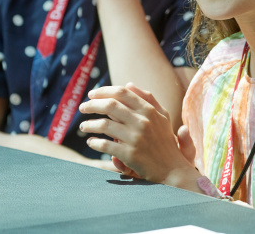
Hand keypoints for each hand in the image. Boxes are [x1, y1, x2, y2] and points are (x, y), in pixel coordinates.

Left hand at [78, 84, 199, 187]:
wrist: (172, 169)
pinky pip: (106, 145)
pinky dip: (95, 143)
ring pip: (104, 125)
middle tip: (82, 107)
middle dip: (92, 105)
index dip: (104, 91)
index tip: (91, 94)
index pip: (122, 93)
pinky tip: (91, 142)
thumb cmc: (165, 141)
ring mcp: (136, 138)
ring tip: (83, 126)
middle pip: (110, 106)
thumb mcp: (162, 116)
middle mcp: (143, 122)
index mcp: (149, 110)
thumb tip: (128, 84)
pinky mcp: (130, 154)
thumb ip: (147, 98)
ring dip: (90, 124)